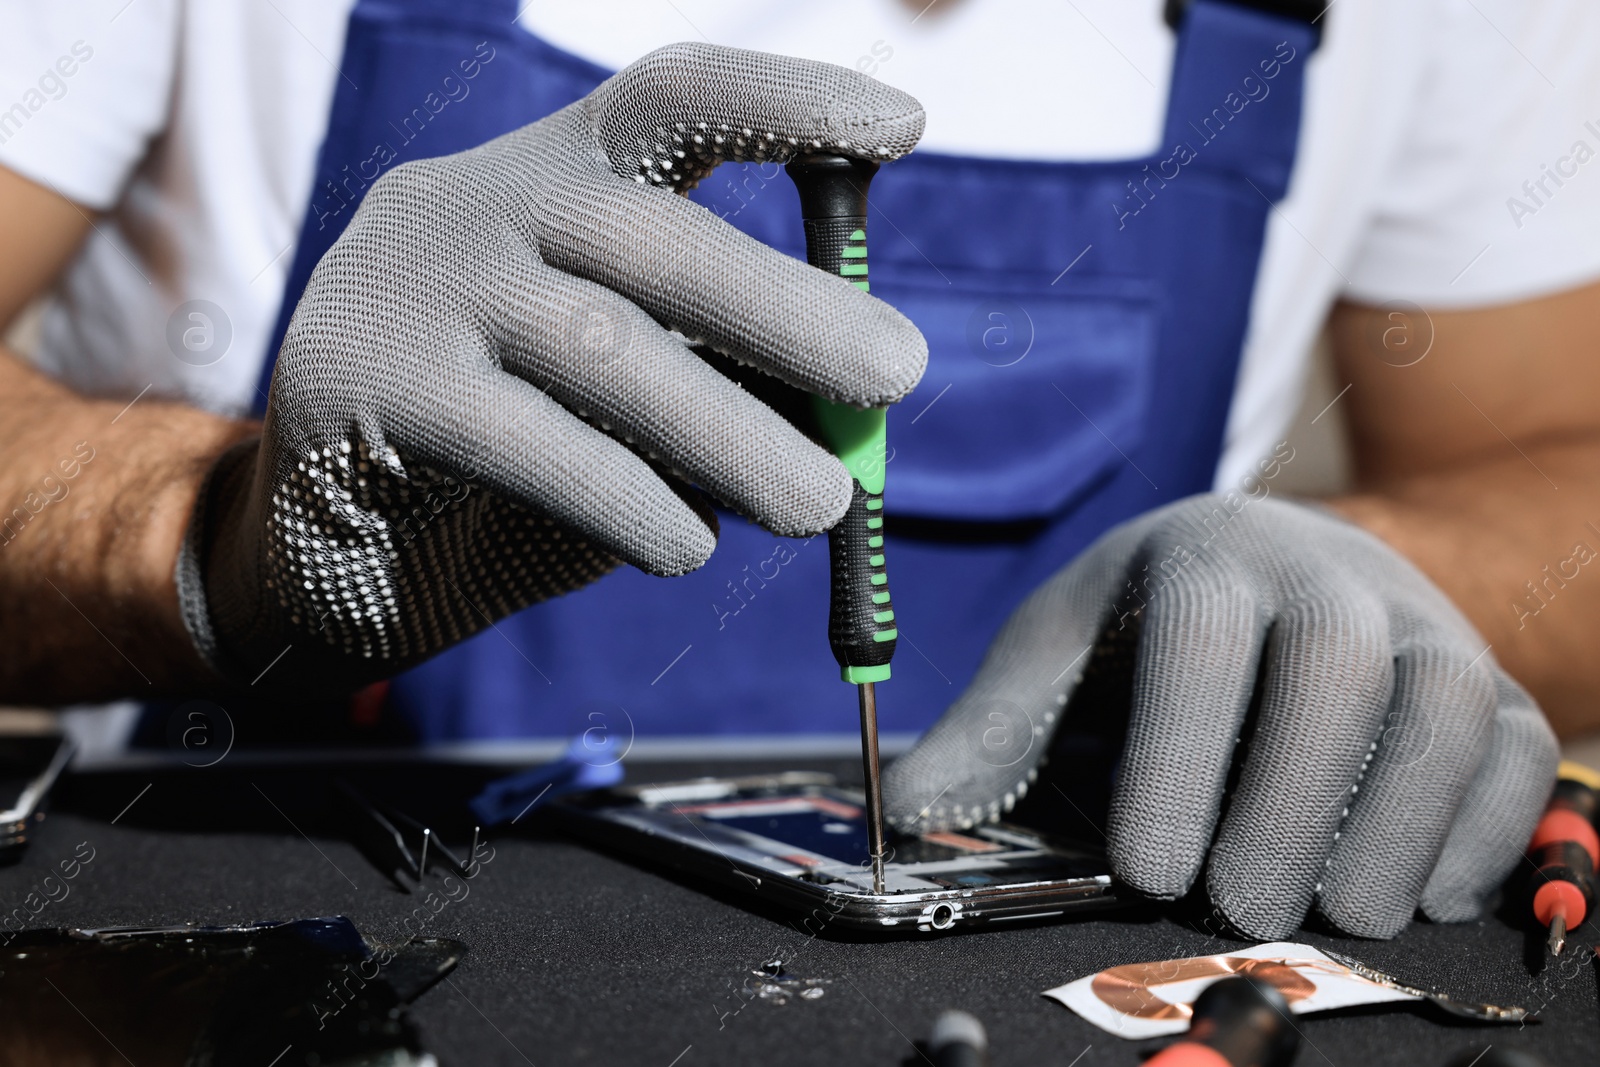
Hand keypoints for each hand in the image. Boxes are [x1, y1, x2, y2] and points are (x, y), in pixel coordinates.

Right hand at [175, 43, 926, 688]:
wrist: (332, 540)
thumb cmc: (518, 450)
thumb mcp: (627, 391)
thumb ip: (717, 374)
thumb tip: (857, 400)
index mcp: (554, 174)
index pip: (672, 100)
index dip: (788, 102)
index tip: (906, 124)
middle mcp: (478, 203)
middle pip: (654, 240)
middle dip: (790, 309)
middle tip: (897, 375)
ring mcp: (413, 287)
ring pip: (603, 350)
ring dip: (734, 435)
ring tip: (820, 506)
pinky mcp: (367, 386)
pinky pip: (529, 444)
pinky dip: (631, 501)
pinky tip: (687, 547)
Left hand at [883, 493, 1558, 938]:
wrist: (1283, 561)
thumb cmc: (1151, 622)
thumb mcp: (1062, 650)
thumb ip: (991, 725)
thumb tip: (902, 809)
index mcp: (1205, 557)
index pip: (1201, 639)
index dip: (1180, 756)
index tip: (1148, 868)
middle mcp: (1324, 572)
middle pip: (1333, 665)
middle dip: (1289, 798)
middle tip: (1239, 908)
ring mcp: (1420, 617)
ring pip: (1445, 703)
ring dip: (1396, 822)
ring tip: (1339, 915)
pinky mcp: (1487, 673)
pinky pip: (1517, 742)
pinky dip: (1481, 825)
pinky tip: (1419, 891)